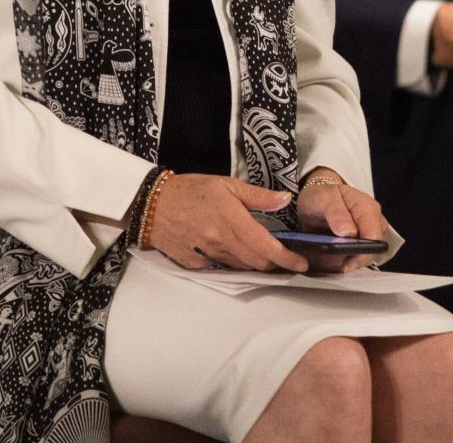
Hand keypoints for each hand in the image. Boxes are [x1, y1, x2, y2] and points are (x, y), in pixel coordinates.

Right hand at [143, 174, 309, 272]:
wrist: (151, 204)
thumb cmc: (190, 190)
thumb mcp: (226, 185)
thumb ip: (258, 196)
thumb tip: (284, 199)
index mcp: (231, 220)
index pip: (266, 247)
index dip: (287, 259)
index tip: (301, 264)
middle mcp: (220, 241)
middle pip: (257, 263)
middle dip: (274, 264)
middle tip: (284, 258)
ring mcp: (207, 255)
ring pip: (241, 267)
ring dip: (255, 264)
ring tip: (263, 255)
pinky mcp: (194, 264)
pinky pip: (222, 268)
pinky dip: (232, 262)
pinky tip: (233, 251)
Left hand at [296, 168, 386, 273]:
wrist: (316, 198)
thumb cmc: (321, 195)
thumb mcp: (323, 199)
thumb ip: (336, 213)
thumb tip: (349, 233)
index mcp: (367, 207)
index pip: (374, 236)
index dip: (363, 253)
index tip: (345, 264)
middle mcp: (372, 221)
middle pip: (371, 250)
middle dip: (352, 261)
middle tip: (332, 265)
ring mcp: (367, 233)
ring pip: (363, 256)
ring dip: (346, 262)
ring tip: (327, 260)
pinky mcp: (360, 243)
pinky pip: (355, 258)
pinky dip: (342, 261)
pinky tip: (329, 259)